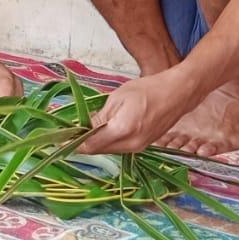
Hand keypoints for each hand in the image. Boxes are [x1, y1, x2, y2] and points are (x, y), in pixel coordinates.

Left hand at [81, 69, 196, 153]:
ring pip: (110, 149)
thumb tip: (84, 128)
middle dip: (85, 143)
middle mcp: (132, 144)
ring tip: (84, 130)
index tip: (62, 140)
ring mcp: (140, 147)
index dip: (75, 143)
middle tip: (70, 133)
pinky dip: (110, 140)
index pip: (92, 144)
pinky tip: (103, 130)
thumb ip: (100, 116)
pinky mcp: (144, 146)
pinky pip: (121, 147)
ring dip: (97, 142)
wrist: (177, 94)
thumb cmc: (147, 90)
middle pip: (100, 150)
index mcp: (122, 130)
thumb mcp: (117, 98)